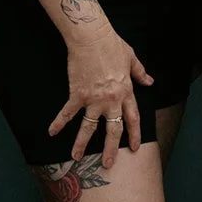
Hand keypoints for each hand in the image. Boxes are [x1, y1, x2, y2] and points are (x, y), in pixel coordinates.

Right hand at [48, 23, 152, 167]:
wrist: (92, 37)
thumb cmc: (112, 44)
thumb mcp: (131, 58)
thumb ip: (140, 72)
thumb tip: (150, 81)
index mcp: (126, 91)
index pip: (132, 118)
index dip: (133, 134)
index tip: (134, 148)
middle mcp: (111, 99)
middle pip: (113, 130)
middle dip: (110, 149)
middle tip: (107, 164)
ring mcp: (94, 99)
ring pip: (89, 127)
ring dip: (82, 143)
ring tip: (76, 157)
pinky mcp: (78, 94)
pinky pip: (68, 112)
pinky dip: (59, 122)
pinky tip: (52, 132)